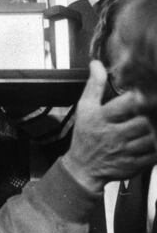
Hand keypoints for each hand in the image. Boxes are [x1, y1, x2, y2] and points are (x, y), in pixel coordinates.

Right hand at [63, 61, 155, 192]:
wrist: (82, 167)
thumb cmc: (85, 135)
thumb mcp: (85, 108)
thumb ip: (94, 85)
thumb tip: (96, 64)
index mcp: (101, 118)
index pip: (127, 104)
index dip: (139, 99)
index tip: (141, 97)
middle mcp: (112, 135)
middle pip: (143, 122)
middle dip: (147, 118)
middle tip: (145, 115)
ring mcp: (124, 151)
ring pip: (151, 139)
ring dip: (152, 133)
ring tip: (147, 129)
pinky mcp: (133, 164)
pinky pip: (153, 155)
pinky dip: (155, 149)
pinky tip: (148, 143)